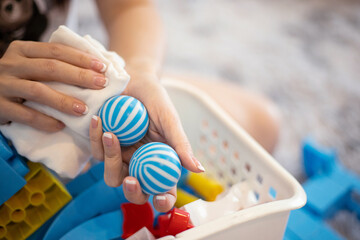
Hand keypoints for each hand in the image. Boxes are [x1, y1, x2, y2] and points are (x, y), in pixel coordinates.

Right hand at [0, 40, 107, 131]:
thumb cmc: (18, 81)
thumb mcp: (30, 66)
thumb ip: (53, 64)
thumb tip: (94, 70)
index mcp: (22, 50)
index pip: (56, 50)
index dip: (81, 58)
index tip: (102, 67)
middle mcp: (11, 64)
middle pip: (51, 67)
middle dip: (79, 76)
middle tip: (101, 84)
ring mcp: (3, 85)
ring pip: (38, 91)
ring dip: (64, 101)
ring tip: (84, 109)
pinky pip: (25, 115)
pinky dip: (45, 121)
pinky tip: (61, 125)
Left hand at [89, 69, 204, 211]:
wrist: (133, 80)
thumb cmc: (156, 99)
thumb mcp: (169, 120)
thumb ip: (181, 144)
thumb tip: (199, 169)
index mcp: (160, 162)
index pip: (165, 189)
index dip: (164, 201)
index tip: (160, 199)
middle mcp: (141, 164)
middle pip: (135, 191)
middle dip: (132, 191)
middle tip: (130, 178)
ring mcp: (121, 157)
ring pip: (112, 176)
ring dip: (110, 159)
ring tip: (111, 134)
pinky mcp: (104, 147)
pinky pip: (97, 152)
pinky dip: (96, 138)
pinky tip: (98, 120)